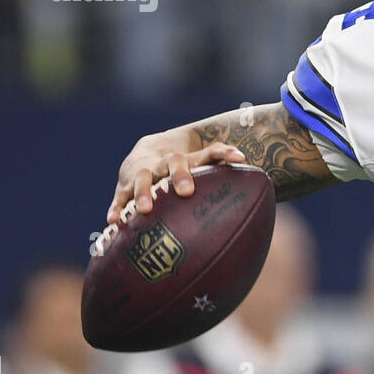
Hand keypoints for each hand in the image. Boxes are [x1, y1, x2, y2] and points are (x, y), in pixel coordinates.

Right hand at [107, 137, 244, 223]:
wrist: (146, 151)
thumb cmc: (184, 168)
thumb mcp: (203, 169)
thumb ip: (227, 179)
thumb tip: (259, 195)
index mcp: (189, 159)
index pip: (210, 152)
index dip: (225, 153)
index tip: (240, 158)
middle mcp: (165, 162)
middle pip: (174, 163)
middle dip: (180, 176)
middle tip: (187, 191)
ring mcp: (143, 172)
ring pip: (142, 179)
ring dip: (142, 193)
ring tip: (145, 210)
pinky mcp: (123, 186)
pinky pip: (119, 198)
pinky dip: (117, 208)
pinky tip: (114, 222)